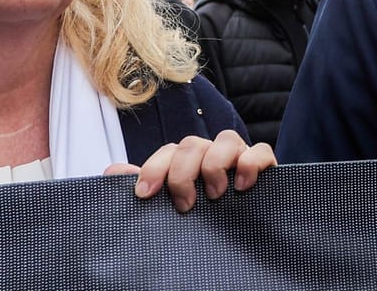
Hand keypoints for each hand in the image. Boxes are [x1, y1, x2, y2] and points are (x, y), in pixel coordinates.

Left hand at [105, 130, 274, 212]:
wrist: (245, 237)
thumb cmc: (201, 215)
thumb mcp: (169, 205)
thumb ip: (144, 187)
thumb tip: (112, 172)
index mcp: (187, 161)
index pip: (168, 152)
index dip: (154, 169)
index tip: (145, 194)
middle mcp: (211, 154)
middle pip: (193, 144)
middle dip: (183, 173)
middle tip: (184, 204)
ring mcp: (238, 156)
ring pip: (226, 139)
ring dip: (215, 164)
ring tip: (215, 194)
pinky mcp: (264, 164)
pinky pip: (260, 150)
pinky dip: (251, 163)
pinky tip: (242, 185)